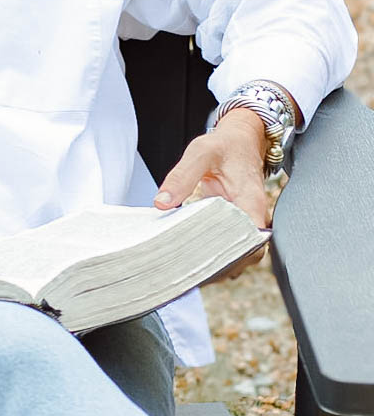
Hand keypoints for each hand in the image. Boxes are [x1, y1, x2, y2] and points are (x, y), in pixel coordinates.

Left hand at [154, 108, 268, 278]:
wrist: (241, 140)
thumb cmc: (225, 146)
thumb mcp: (201, 152)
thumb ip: (182, 176)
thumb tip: (162, 202)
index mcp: (251, 203)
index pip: (251, 244)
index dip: (232, 260)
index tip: (206, 267)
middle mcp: (253, 217)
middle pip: (245, 256)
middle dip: (221, 269)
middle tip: (190, 275)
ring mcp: (245, 222)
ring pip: (237, 254)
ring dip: (217, 264)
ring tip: (187, 272)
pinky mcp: (235, 224)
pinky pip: (228, 244)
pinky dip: (213, 253)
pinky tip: (191, 258)